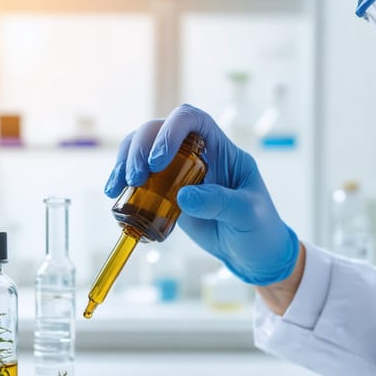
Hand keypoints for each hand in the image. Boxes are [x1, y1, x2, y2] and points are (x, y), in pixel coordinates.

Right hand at [104, 104, 299, 284]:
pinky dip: (123, 182)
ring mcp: (179, 172)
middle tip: (135, 178)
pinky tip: (115, 196)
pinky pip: (139, 177)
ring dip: (125, 161)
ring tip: (116, 188)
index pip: (192, 120)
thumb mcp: (247, 214)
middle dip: (140, 148)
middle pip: (159, 129)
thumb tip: (182, 196)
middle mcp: (197, 153)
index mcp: (221, 148)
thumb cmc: (260, 228)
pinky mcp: (166, 193)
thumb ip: (219, 202)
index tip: (159, 161)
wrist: (254, 255)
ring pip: (142, 148)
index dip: (171, 131)